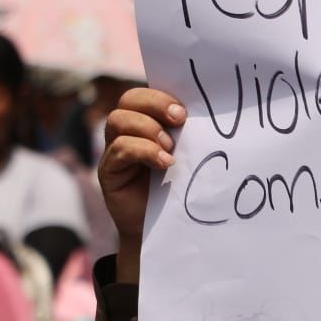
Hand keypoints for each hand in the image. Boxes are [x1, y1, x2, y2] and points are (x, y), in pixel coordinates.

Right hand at [99, 88, 185, 283]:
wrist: (167, 228)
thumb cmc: (182, 187)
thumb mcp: (188, 154)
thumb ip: (189, 133)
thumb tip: (211, 112)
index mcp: (148, 121)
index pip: (145, 93)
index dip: (162, 95)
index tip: (186, 109)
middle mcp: (127, 131)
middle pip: (128, 99)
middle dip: (155, 104)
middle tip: (180, 119)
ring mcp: (114, 150)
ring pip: (118, 120)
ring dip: (148, 129)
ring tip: (170, 148)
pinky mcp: (109, 171)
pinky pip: (118, 149)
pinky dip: (144, 151)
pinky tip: (164, 164)